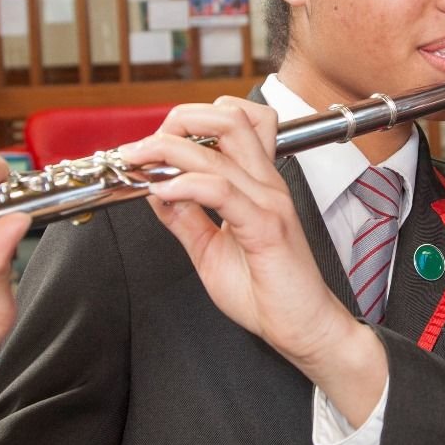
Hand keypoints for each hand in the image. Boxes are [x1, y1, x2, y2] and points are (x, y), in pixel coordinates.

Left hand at [118, 100, 367, 374]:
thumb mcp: (211, 250)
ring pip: (222, 145)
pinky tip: (162, 192)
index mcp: (258, 184)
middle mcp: (267, 184)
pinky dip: (185, 184)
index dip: (189, 121)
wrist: (303, 326)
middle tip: (144, 146)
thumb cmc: (267, 292)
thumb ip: (187, 218)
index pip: (234, 122)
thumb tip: (156, 190)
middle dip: (179, 119)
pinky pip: (222, 191)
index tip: (151, 146)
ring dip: (171, 146)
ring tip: (141, 162)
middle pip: (230, 117)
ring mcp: (269, 202)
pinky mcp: (266, 228)